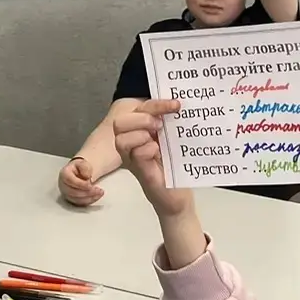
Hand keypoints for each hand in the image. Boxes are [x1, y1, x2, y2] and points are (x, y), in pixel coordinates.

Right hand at [57, 156, 104, 206]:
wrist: (78, 172)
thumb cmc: (79, 168)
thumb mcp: (82, 163)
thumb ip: (84, 167)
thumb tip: (87, 176)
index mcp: (64, 174)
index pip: (70, 180)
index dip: (80, 184)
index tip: (90, 185)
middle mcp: (63, 185)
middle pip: (73, 192)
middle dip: (87, 192)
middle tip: (98, 190)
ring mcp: (67, 194)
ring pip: (77, 200)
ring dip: (90, 198)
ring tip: (100, 192)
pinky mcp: (72, 200)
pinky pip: (80, 203)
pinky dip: (90, 201)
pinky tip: (97, 196)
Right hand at [114, 99, 193, 217]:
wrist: (178, 197)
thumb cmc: (174, 167)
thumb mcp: (172, 140)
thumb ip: (169, 123)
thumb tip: (178, 103)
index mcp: (140, 131)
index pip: (140, 109)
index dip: (156, 103)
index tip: (175, 104)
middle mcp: (132, 144)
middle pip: (120, 122)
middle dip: (142, 117)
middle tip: (160, 125)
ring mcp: (132, 159)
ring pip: (121, 139)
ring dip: (140, 133)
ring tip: (158, 139)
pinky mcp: (140, 172)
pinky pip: (135, 155)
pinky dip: (146, 149)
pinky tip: (158, 152)